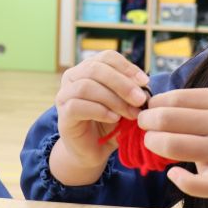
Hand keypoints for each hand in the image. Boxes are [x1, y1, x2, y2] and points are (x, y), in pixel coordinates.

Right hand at [54, 51, 149, 170]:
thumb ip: (132, 91)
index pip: (107, 57)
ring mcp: (64, 95)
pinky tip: (114, 119)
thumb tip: (144, 84)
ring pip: (86, 86)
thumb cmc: (110, 122)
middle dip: (122, 84)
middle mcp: (73, 77)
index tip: (145, 82)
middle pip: (96, 69)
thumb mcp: (125, 103)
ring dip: (113, 100)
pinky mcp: (62, 115)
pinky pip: (77, 106)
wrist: (93, 150)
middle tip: (140, 99)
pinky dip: (100, 111)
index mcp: (89, 68)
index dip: (127, 67)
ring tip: (130, 113)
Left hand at [137, 88, 207, 199]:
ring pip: (173, 144)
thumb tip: (159, 104)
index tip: (149, 111)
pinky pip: (199, 183)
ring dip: (154, 144)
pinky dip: (182, 180)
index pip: (176, 97)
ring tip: (153, 144)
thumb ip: (200, 105)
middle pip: (168, 117)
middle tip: (144, 127)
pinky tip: (174, 174)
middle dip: (147, 122)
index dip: (155, 104)